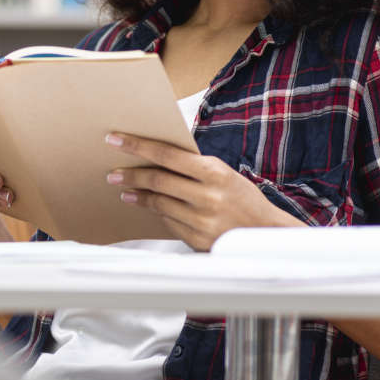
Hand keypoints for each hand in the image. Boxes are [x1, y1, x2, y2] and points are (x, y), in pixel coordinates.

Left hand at [104, 132, 301, 250]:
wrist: (267, 234)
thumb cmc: (243, 199)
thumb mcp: (225, 175)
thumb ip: (194, 168)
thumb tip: (156, 158)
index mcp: (215, 173)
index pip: (167, 155)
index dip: (137, 146)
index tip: (115, 139)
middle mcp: (208, 197)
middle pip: (157, 181)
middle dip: (130, 174)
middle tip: (112, 172)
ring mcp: (202, 221)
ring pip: (159, 204)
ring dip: (137, 196)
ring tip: (124, 189)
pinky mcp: (197, 240)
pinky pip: (168, 222)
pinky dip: (157, 212)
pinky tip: (146, 205)